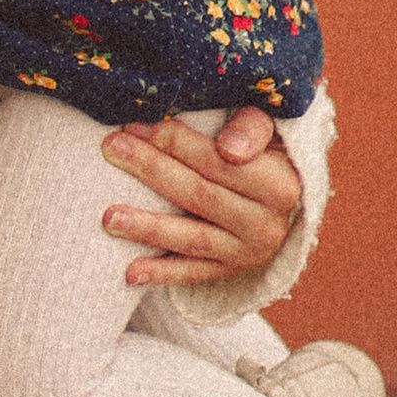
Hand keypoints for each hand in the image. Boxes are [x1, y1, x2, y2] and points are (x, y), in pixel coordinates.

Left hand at [100, 105, 301, 290]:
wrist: (286, 195)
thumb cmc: (265, 149)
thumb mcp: (268, 127)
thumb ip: (252, 127)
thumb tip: (230, 149)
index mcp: (279, 184)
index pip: (218, 161)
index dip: (174, 141)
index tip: (134, 124)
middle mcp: (266, 224)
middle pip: (199, 195)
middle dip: (151, 169)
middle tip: (112, 149)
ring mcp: (248, 253)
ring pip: (192, 238)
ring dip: (148, 228)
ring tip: (109, 217)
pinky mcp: (230, 271)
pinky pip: (192, 273)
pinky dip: (161, 272)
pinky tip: (130, 271)